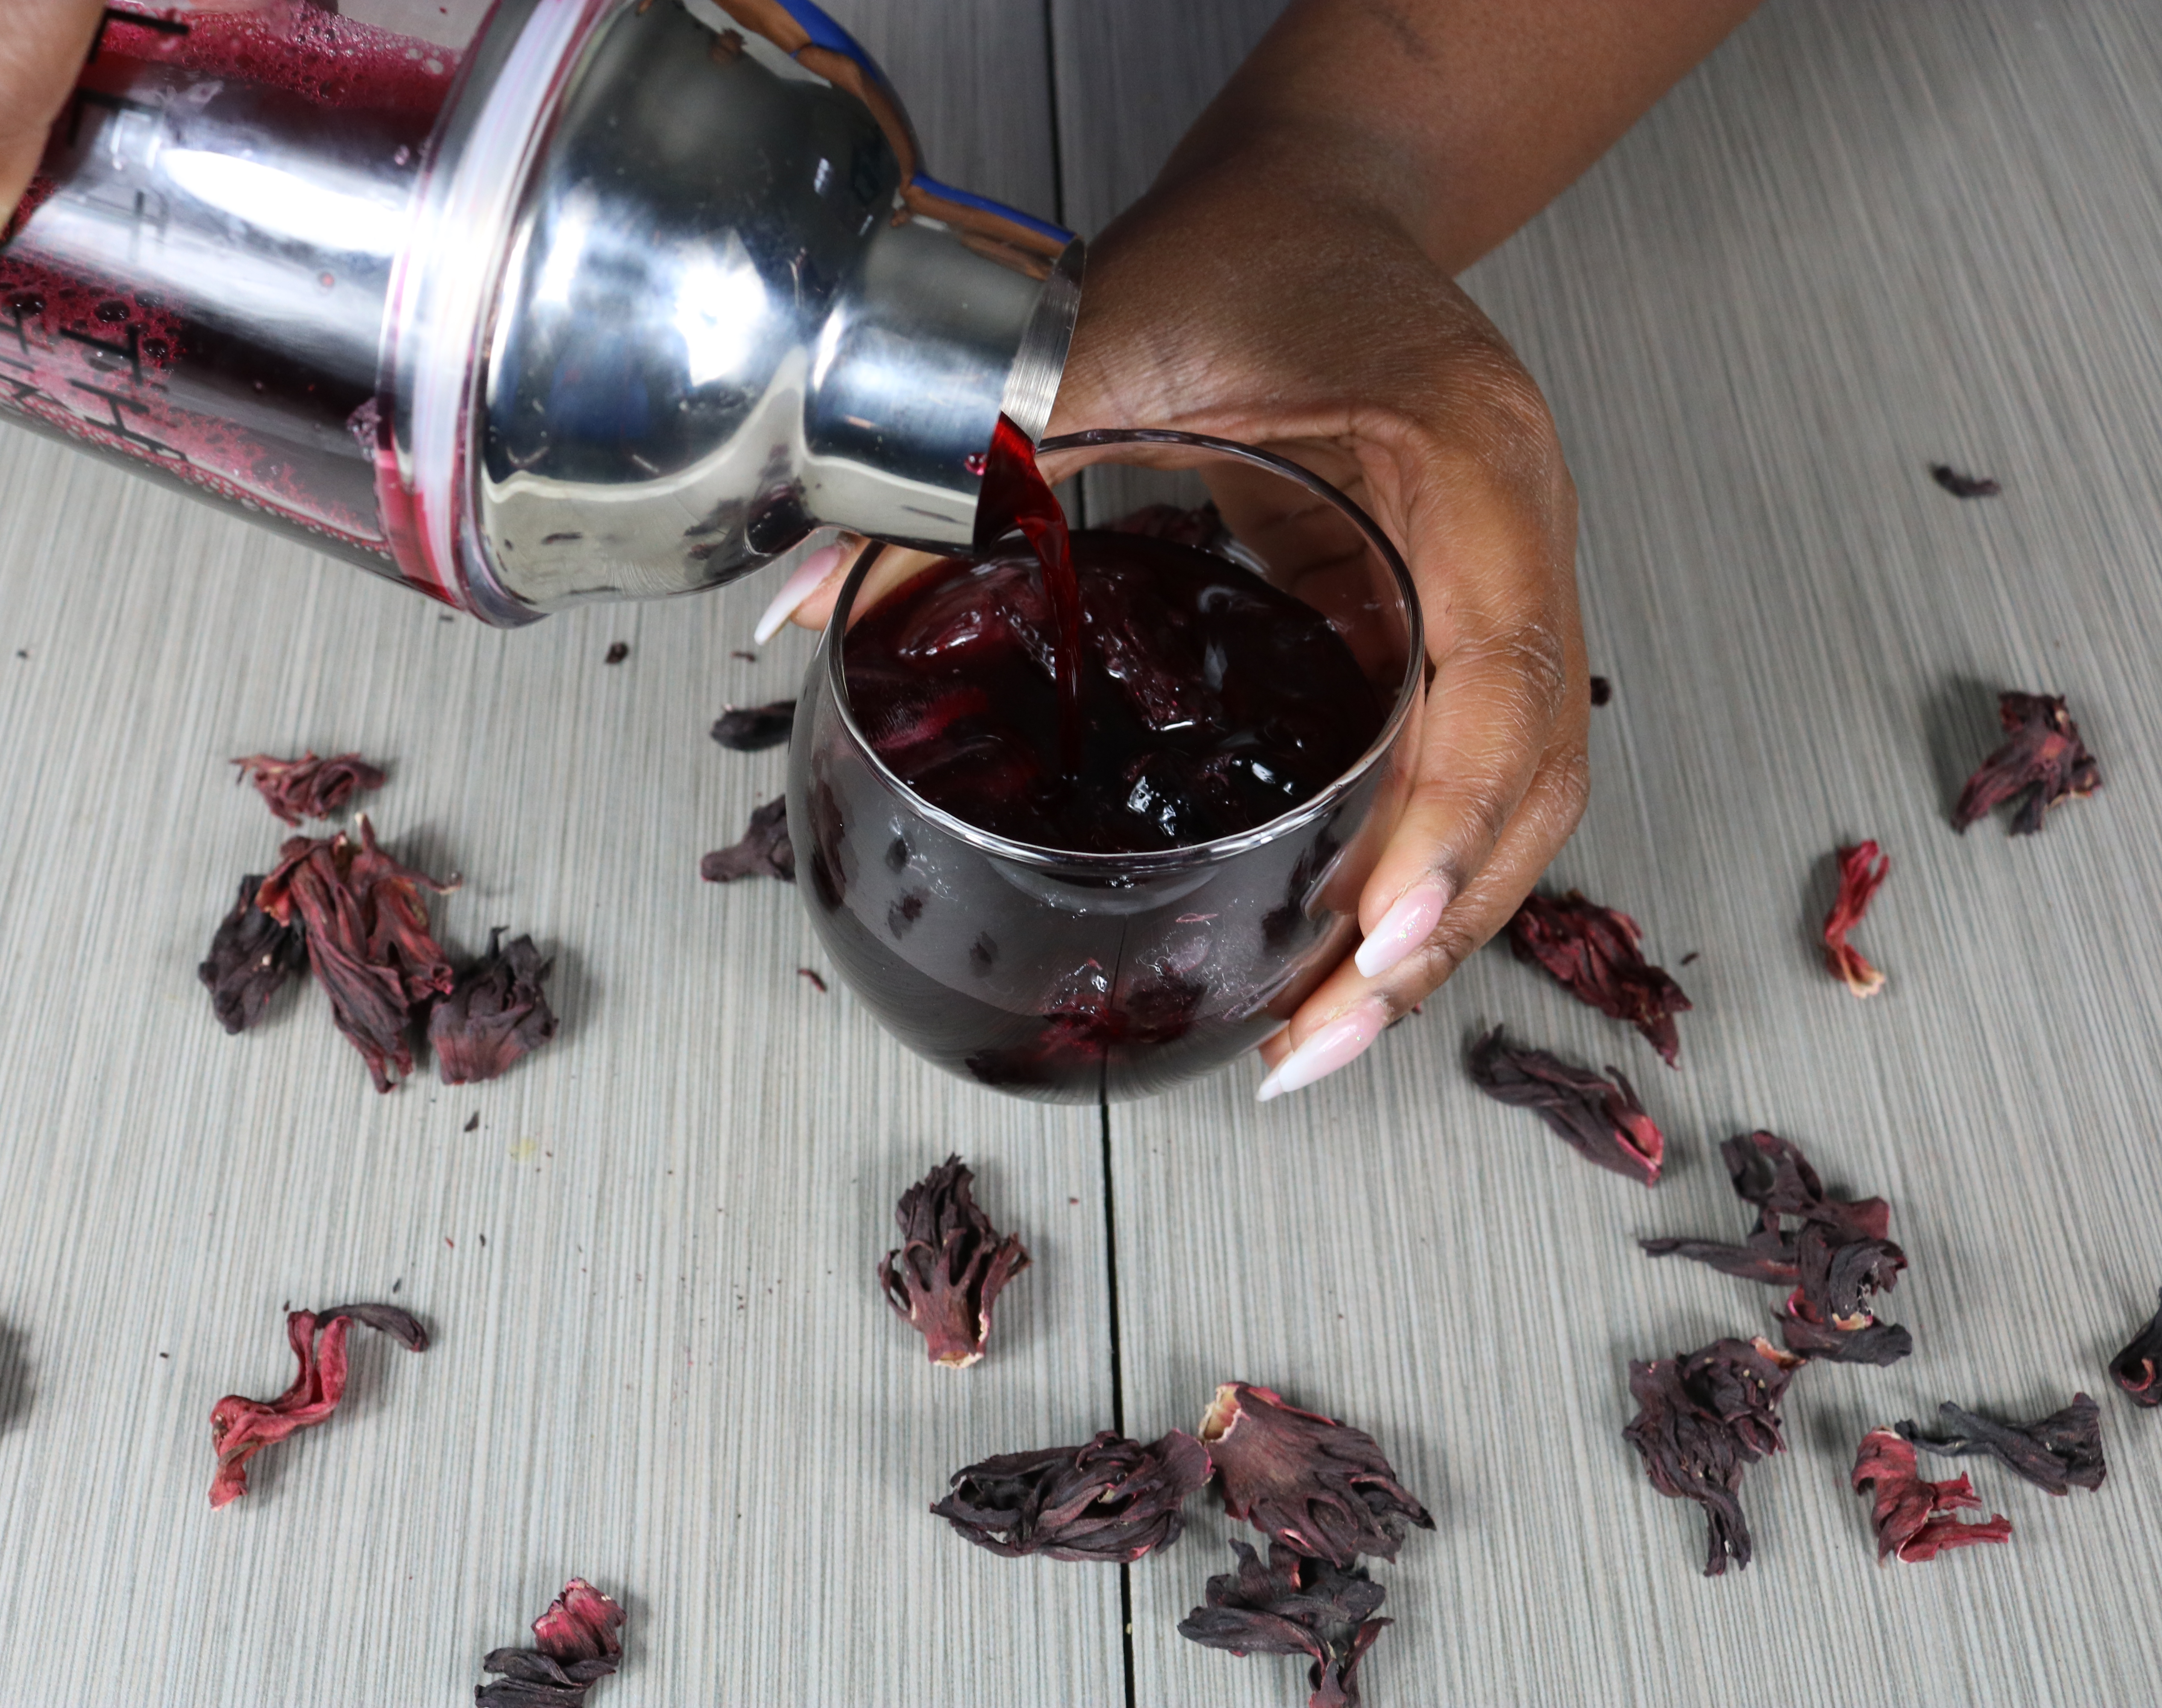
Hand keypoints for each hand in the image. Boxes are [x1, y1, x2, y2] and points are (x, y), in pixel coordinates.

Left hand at [763, 165, 1589, 1098]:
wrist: (1314, 195)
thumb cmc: (1241, 250)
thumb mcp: (1103, 341)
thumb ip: (968, 471)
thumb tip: (811, 612)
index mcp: (1466, 461)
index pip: (1502, 673)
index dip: (1446, 821)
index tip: (1372, 935)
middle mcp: (1519, 531)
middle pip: (1535, 774)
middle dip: (1434, 928)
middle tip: (1319, 1040)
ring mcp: (1506, 579)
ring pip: (1522, 790)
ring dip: (1432, 923)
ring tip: (1324, 1027)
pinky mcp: (1455, 617)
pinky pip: (1470, 762)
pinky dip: (1414, 862)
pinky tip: (1337, 934)